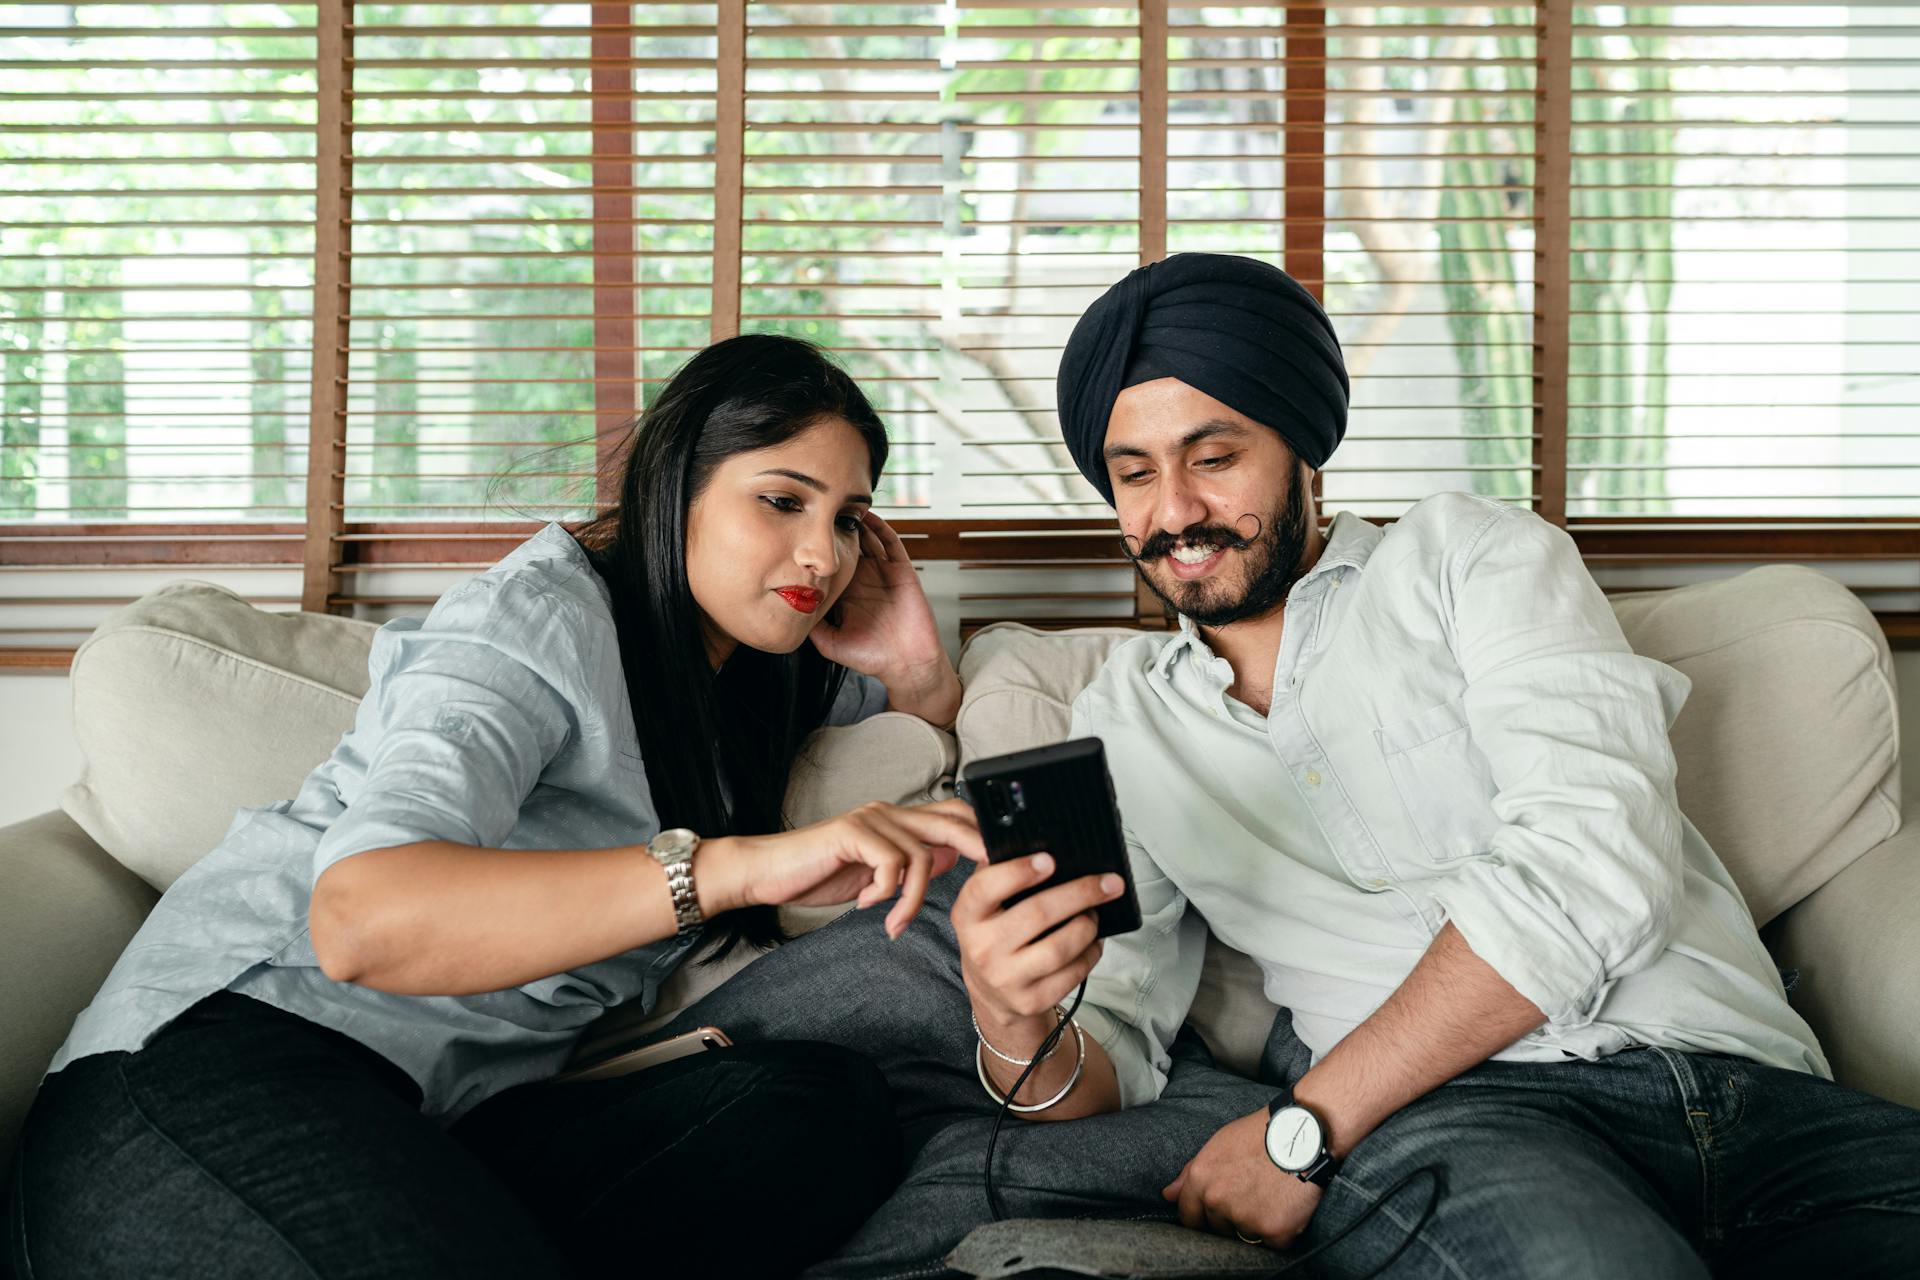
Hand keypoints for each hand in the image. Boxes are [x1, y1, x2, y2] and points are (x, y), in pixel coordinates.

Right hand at [705, 799, 984, 937]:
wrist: (768, 872)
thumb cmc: (818, 872)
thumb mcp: (873, 871)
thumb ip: (908, 862)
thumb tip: (949, 857)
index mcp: (896, 819)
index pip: (952, 812)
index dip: (980, 832)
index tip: (1000, 863)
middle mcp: (887, 812)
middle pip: (952, 820)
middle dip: (978, 849)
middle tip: (995, 877)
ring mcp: (870, 820)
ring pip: (921, 854)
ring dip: (913, 898)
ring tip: (896, 921)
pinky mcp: (852, 833)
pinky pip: (891, 864)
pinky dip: (887, 892)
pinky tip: (867, 905)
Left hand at [809, 512, 953, 705]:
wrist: (906, 665)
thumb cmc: (871, 657)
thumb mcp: (830, 643)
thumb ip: (810, 627)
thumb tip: (785, 612)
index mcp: (846, 592)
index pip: (828, 562)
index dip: (816, 548)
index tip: (798, 530)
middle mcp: (863, 579)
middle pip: (847, 545)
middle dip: (834, 527)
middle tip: (818, 506)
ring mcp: (883, 573)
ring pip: (867, 539)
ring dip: (856, 522)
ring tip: (840, 503)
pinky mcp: (901, 571)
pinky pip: (891, 543)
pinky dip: (880, 527)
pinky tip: (868, 515)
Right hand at [953, 853, 1124, 1021]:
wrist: (993, 993)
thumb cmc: (996, 936)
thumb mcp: (985, 907)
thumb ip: (1001, 874)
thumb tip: (1038, 841)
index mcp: (968, 916)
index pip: (985, 889)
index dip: (1018, 872)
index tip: (1049, 860)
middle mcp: (982, 948)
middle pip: (1037, 914)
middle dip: (1080, 893)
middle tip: (1108, 882)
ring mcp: (1006, 978)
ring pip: (1060, 946)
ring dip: (1087, 925)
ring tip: (1094, 913)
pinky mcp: (1031, 1000)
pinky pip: (1073, 972)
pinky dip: (1091, 952)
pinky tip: (1092, 941)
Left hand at [1163, 1107, 1321, 1249]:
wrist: (1304, 1134)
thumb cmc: (1261, 1135)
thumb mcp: (1219, 1144)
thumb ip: (1190, 1174)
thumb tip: (1168, 1195)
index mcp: (1201, 1179)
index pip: (1188, 1216)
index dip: (1199, 1218)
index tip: (1210, 1216)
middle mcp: (1218, 1201)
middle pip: (1217, 1228)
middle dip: (1231, 1218)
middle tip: (1251, 1194)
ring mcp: (1245, 1218)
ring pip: (1244, 1236)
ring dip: (1255, 1224)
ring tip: (1269, 1196)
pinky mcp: (1273, 1231)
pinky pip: (1273, 1243)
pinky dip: (1280, 1231)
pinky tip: (1285, 1206)